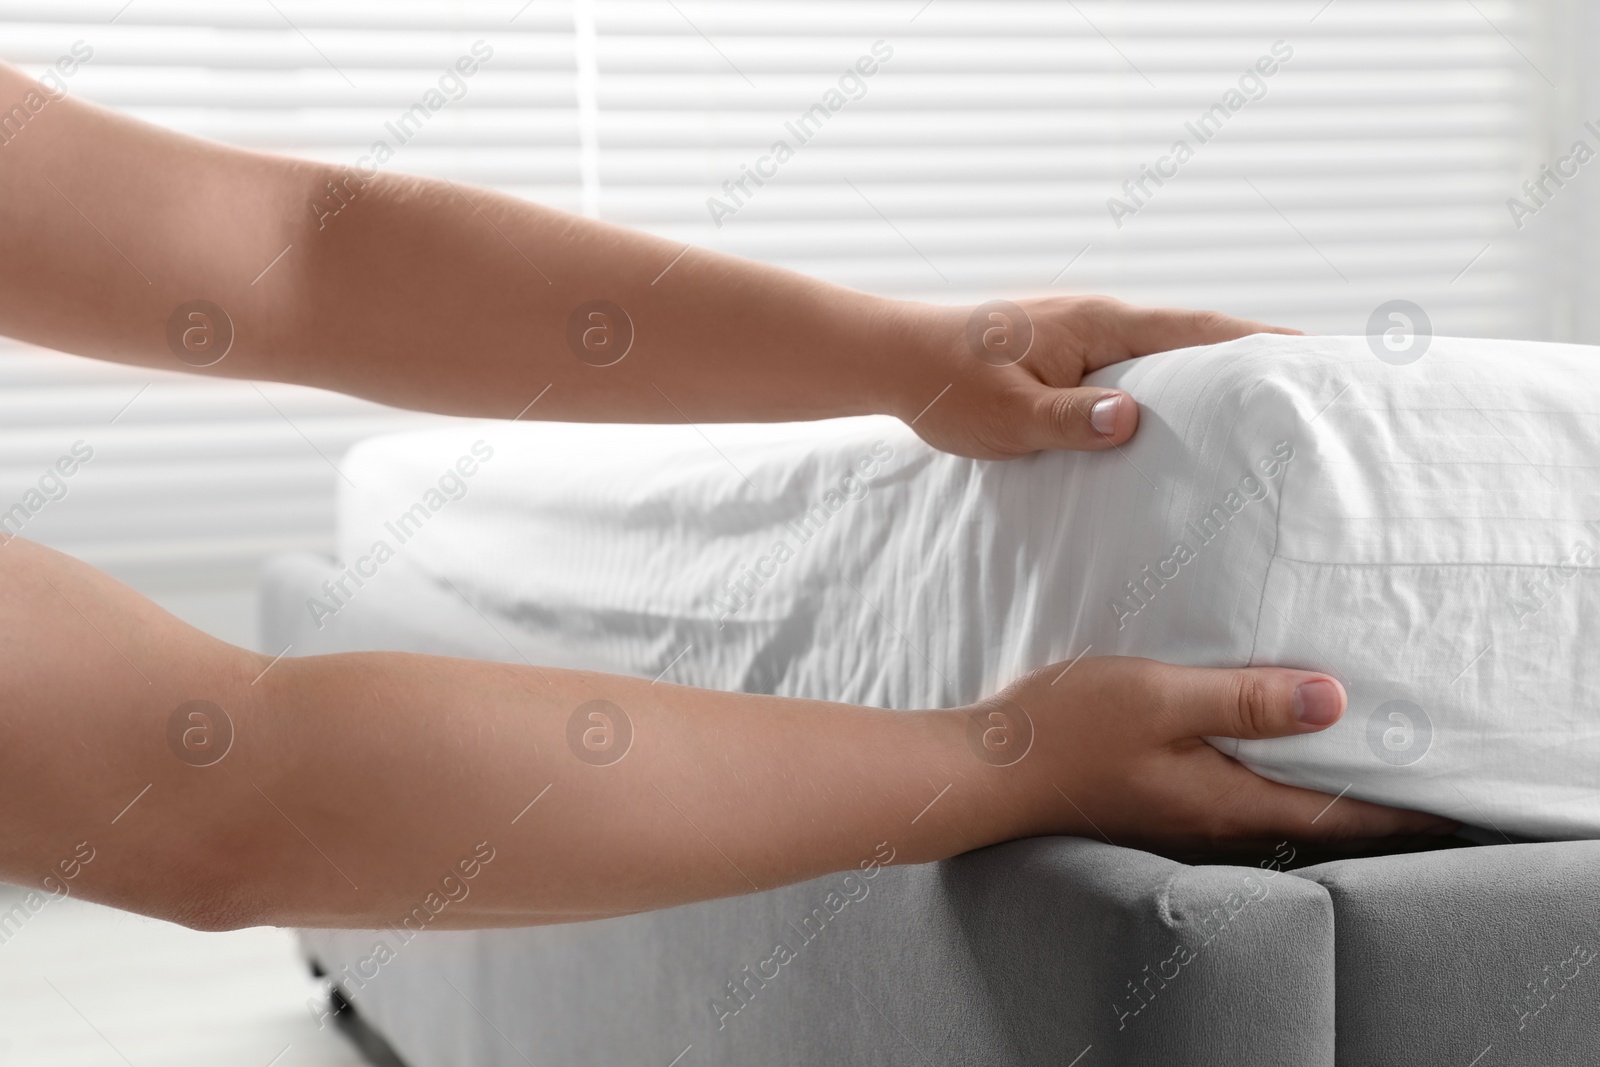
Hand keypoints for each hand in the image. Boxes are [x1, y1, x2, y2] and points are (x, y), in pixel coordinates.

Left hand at [896, 296, 1298, 459]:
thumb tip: (1134, 420)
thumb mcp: (1007, 415)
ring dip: (1207, 377)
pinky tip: (1178, 423)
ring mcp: (1082, 338)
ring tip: (1261, 411)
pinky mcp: (1064, 359)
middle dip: (1249, 359)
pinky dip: (1164, 390)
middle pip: (1191, 339)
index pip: (1195, 330)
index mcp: (1096, 325)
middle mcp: (1098, 322)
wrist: (891, 360)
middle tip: (1309, 388)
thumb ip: (1070, 420)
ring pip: (1161, 358)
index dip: (1257, 341)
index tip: (1315, 352)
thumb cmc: (944, 385)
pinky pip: (1130, 373)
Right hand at [973, 656, 1456, 857]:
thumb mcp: (1159, 697)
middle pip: (1313, 817)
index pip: (1336, 816)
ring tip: (1360, 751)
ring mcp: (1184, 814)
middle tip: (1419, 764)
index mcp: (1225, 801)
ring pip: (1275, 803)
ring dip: (1321, 782)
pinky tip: (1269, 741)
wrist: (986, 766)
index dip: (1399, 809)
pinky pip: (1238, 789)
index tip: (1451, 799)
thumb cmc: (1065, 729)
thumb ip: (1243, 699)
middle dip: (1370, 795)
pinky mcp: (1159, 798)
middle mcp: (1214, 820)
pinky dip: (1273, 769)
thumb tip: (1332, 699)